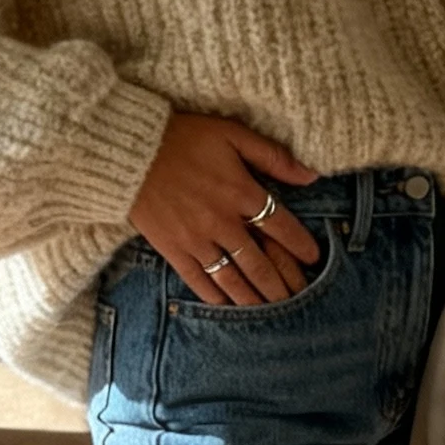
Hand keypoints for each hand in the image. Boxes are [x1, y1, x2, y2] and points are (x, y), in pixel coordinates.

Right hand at [129, 114, 320, 306]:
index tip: (314, 258)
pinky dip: (216, 297)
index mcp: (241, 192)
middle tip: (299, 299)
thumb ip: (273, 156)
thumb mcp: (232, 134)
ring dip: (255, 298)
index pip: (282, 227)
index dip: (301, 245)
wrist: (130, 152)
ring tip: (271, 311)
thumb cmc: (183, 137)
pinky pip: (199, 280)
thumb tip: (312, 175)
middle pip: (261, 262)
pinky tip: (228, 306)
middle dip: (283, 284)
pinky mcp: (173, 250)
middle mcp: (223, 222)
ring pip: (233, 279)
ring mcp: (197, 240)